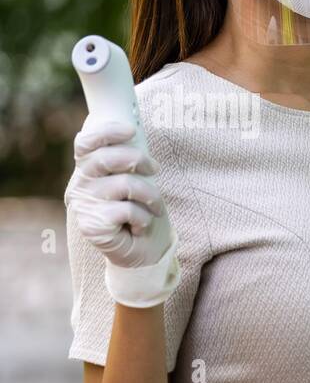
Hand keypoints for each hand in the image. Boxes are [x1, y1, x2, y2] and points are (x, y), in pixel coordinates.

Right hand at [65, 114, 178, 306]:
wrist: (143, 253)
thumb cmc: (142, 212)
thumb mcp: (137, 181)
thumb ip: (129, 161)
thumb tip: (134, 129)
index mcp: (87, 170)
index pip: (85, 143)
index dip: (105, 132)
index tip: (130, 129)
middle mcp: (80, 185)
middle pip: (105, 158)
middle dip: (137, 159)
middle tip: (155, 168)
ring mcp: (84, 206)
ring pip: (124, 184)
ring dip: (150, 194)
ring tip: (155, 206)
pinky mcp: (93, 226)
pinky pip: (128, 210)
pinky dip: (145, 217)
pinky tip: (142, 225)